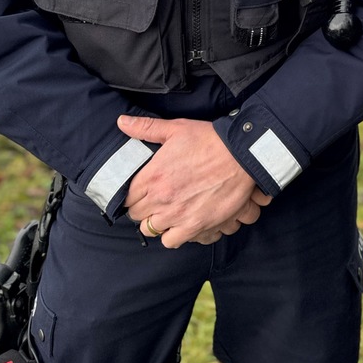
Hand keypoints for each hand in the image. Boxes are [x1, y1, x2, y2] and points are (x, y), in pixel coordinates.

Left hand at [118, 115, 271, 247]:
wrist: (240, 155)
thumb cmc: (209, 140)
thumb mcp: (176, 129)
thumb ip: (146, 128)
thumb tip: (122, 121)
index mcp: (152, 175)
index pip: (127, 197)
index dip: (134, 195)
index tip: (143, 191)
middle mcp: (161, 198)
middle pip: (137, 216)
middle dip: (144, 208)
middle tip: (156, 200)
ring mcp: (177, 215)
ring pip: (151, 229)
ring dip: (157, 222)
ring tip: (168, 212)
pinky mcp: (194, 226)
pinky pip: (171, 241)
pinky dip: (173, 235)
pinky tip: (180, 223)